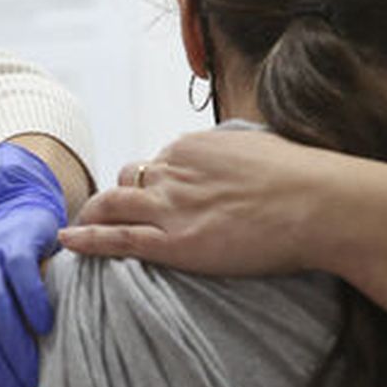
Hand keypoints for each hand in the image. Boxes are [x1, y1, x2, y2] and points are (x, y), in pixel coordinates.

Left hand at [58, 128, 342, 274]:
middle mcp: (174, 169)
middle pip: (130, 180)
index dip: (157, 182)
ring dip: (92, 215)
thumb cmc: (306, 180)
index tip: (158, 198)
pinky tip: (66, 241)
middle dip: (119, 196)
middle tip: (106, 213)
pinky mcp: (173, 241)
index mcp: (194, 145)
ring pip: (112, 205)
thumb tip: (241, 162)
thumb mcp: (262, 149)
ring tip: (76, 228)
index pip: (161, 161)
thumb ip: (237, 155)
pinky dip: (87, 239)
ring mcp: (171, 205)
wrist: (320, 204)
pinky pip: (116, 239)